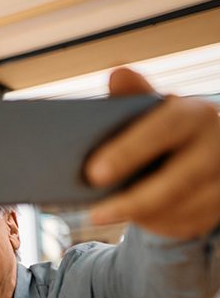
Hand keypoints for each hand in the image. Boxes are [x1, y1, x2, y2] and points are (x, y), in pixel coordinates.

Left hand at [86, 67, 219, 238]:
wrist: (205, 150)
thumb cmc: (165, 129)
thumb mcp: (150, 112)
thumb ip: (133, 98)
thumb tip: (118, 73)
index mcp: (196, 114)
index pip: (165, 129)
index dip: (129, 152)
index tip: (92, 174)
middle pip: (180, 179)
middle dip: (135, 199)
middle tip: (95, 213)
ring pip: (185, 207)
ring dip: (143, 216)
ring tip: (104, 216)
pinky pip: (190, 223)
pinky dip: (159, 225)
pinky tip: (134, 220)